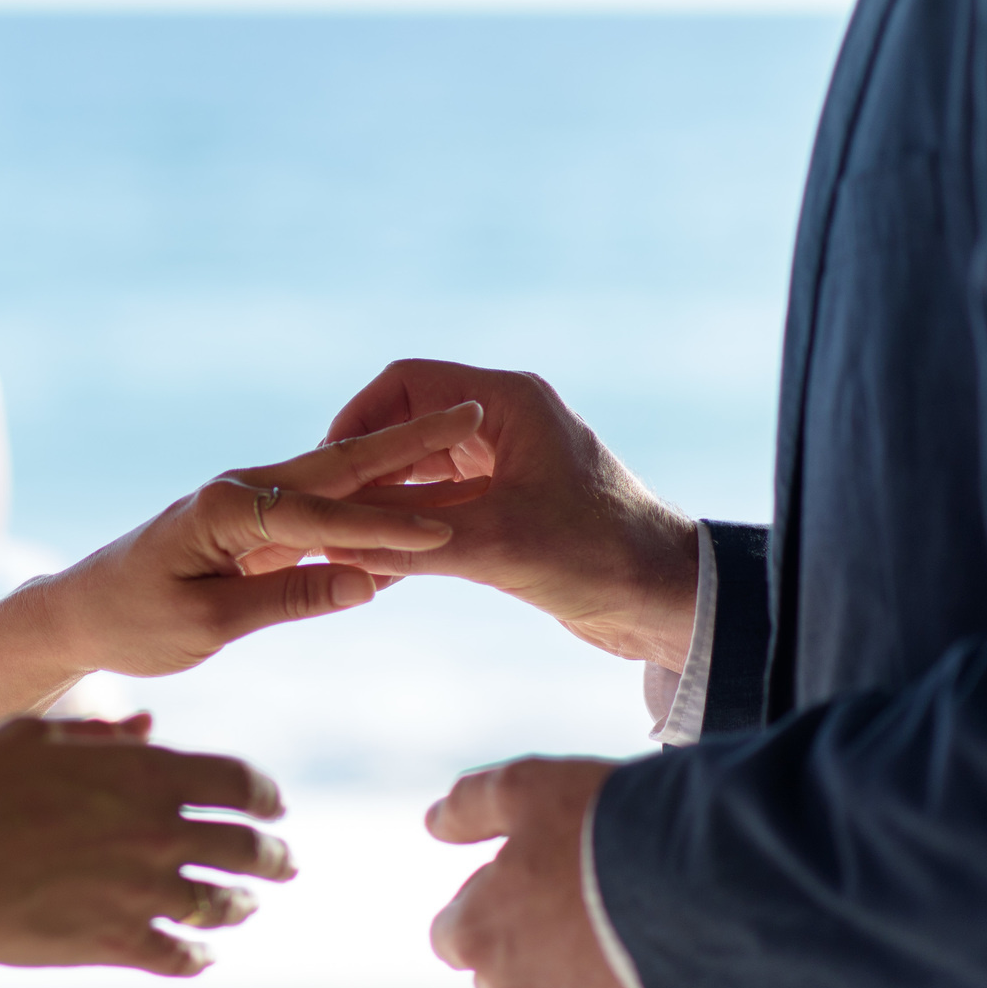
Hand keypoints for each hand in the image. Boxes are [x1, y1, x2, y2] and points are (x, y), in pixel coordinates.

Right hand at [0, 715, 296, 976]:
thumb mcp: (34, 736)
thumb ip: (99, 733)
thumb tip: (145, 726)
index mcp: (146, 775)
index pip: (238, 783)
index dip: (264, 794)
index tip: (274, 804)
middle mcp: (159, 834)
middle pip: (245, 848)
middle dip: (273, 856)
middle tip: (284, 862)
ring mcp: (143, 893)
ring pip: (219, 904)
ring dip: (240, 904)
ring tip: (246, 906)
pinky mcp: (117, 943)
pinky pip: (178, 955)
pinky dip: (197, 956)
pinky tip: (201, 955)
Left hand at [38, 404, 491, 678]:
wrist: (85, 612)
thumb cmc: (134, 621)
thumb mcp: (206, 623)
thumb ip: (284, 599)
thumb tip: (365, 583)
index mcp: (223, 510)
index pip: (317, 518)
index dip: (381, 528)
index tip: (441, 531)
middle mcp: (240, 490)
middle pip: (339, 467)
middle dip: (409, 442)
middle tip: (472, 413)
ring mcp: (250, 499)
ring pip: (338, 479)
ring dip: (401, 458)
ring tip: (462, 432)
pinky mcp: (257, 519)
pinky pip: (325, 506)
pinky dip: (373, 496)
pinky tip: (417, 491)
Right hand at [326, 361, 697, 667]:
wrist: (669, 603)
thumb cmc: (601, 556)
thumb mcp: (495, 542)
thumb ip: (411, 535)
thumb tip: (330, 536)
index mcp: (509, 404)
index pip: (407, 384)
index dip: (356, 420)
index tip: (322, 468)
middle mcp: (504, 425)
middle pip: (406, 426)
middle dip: (361, 467)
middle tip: (317, 507)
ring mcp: (506, 466)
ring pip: (419, 471)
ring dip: (381, 502)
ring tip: (334, 537)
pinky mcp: (508, 507)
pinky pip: (438, 505)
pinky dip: (406, 528)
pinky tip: (373, 563)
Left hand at [426, 756, 674, 987]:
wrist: (708, 888)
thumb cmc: (607, 831)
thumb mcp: (527, 787)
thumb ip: (470, 806)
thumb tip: (435, 823)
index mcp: (477, 936)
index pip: (455, 934)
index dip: (490, 902)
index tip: (530, 878)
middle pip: (503, 975)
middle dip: (528, 944)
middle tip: (580, 897)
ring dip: (573, 979)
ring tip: (619, 928)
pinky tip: (646, 963)